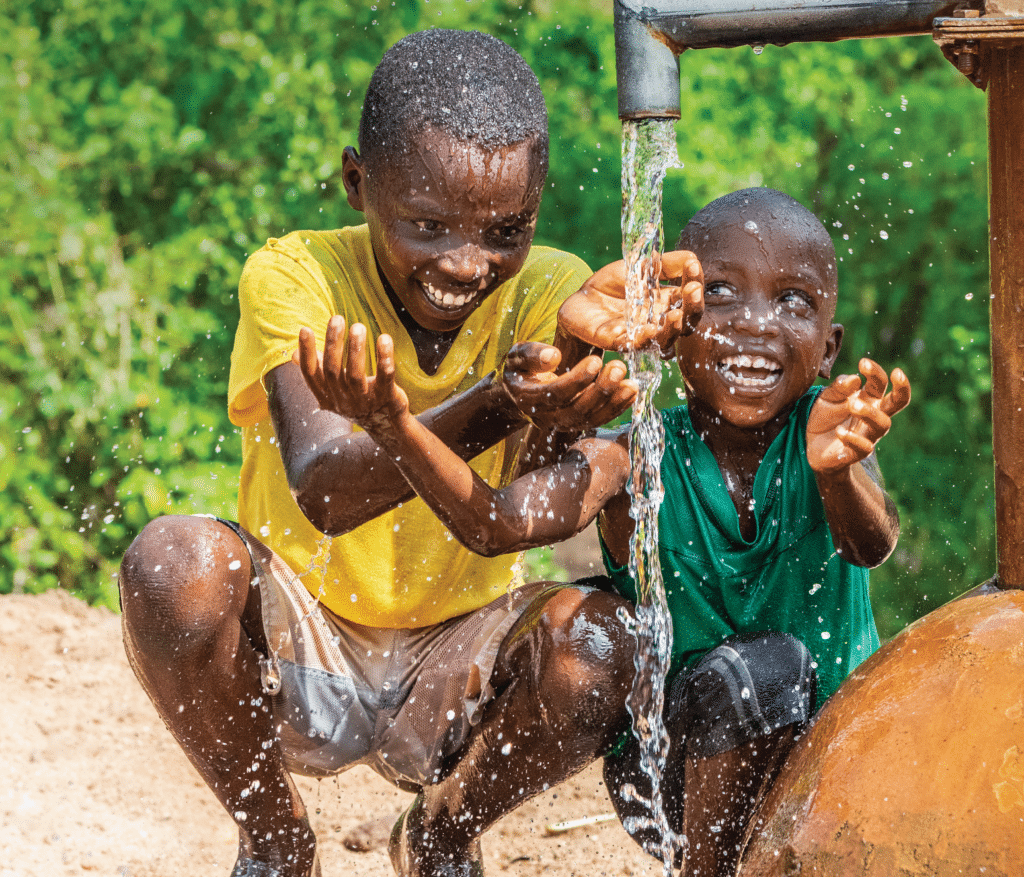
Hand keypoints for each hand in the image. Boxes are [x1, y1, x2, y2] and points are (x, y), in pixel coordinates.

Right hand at [294, 316, 409, 434]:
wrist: (386, 424)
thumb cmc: (356, 399)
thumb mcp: (334, 388)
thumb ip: (318, 370)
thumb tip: (294, 355)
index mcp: (326, 396)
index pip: (311, 374)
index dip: (306, 352)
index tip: (305, 329)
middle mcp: (342, 400)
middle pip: (332, 370)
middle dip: (333, 342)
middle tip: (337, 318)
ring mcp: (364, 401)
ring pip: (355, 375)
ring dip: (356, 348)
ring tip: (358, 326)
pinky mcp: (386, 398)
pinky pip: (385, 377)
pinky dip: (384, 357)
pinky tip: (384, 338)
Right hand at [501, 341, 637, 431]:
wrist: (519, 392)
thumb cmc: (520, 368)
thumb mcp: (517, 356)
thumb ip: (531, 355)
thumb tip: (554, 357)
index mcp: (530, 399)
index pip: (557, 394)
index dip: (577, 380)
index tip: (596, 361)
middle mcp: (547, 417)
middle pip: (577, 410)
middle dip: (601, 390)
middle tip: (618, 367)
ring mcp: (563, 424)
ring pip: (590, 419)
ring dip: (613, 402)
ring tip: (631, 383)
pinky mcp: (577, 424)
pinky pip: (598, 420)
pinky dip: (616, 408)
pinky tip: (630, 392)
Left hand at [558, 250, 703, 354]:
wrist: (581, 299)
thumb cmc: (612, 285)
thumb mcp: (639, 268)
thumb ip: (665, 264)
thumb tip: (692, 258)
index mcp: (667, 302)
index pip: (690, 297)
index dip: (695, 282)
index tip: (692, 266)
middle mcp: (659, 321)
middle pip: (685, 322)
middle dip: (692, 307)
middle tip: (693, 290)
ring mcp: (642, 334)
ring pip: (665, 339)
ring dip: (673, 328)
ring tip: (677, 315)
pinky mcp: (620, 342)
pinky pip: (636, 346)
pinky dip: (645, 339)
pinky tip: (650, 329)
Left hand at [807, 358, 910, 475]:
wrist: (813, 447)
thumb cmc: (825, 418)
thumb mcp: (826, 398)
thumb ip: (839, 388)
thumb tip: (855, 378)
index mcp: (868, 398)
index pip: (879, 383)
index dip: (875, 371)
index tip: (863, 362)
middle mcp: (874, 415)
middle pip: (897, 402)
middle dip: (902, 389)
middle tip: (897, 374)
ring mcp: (868, 435)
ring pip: (883, 424)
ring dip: (870, 413)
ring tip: (852, 404)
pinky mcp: (857, 453)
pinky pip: (864, 448)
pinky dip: (852, 439)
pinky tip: (839, 432)